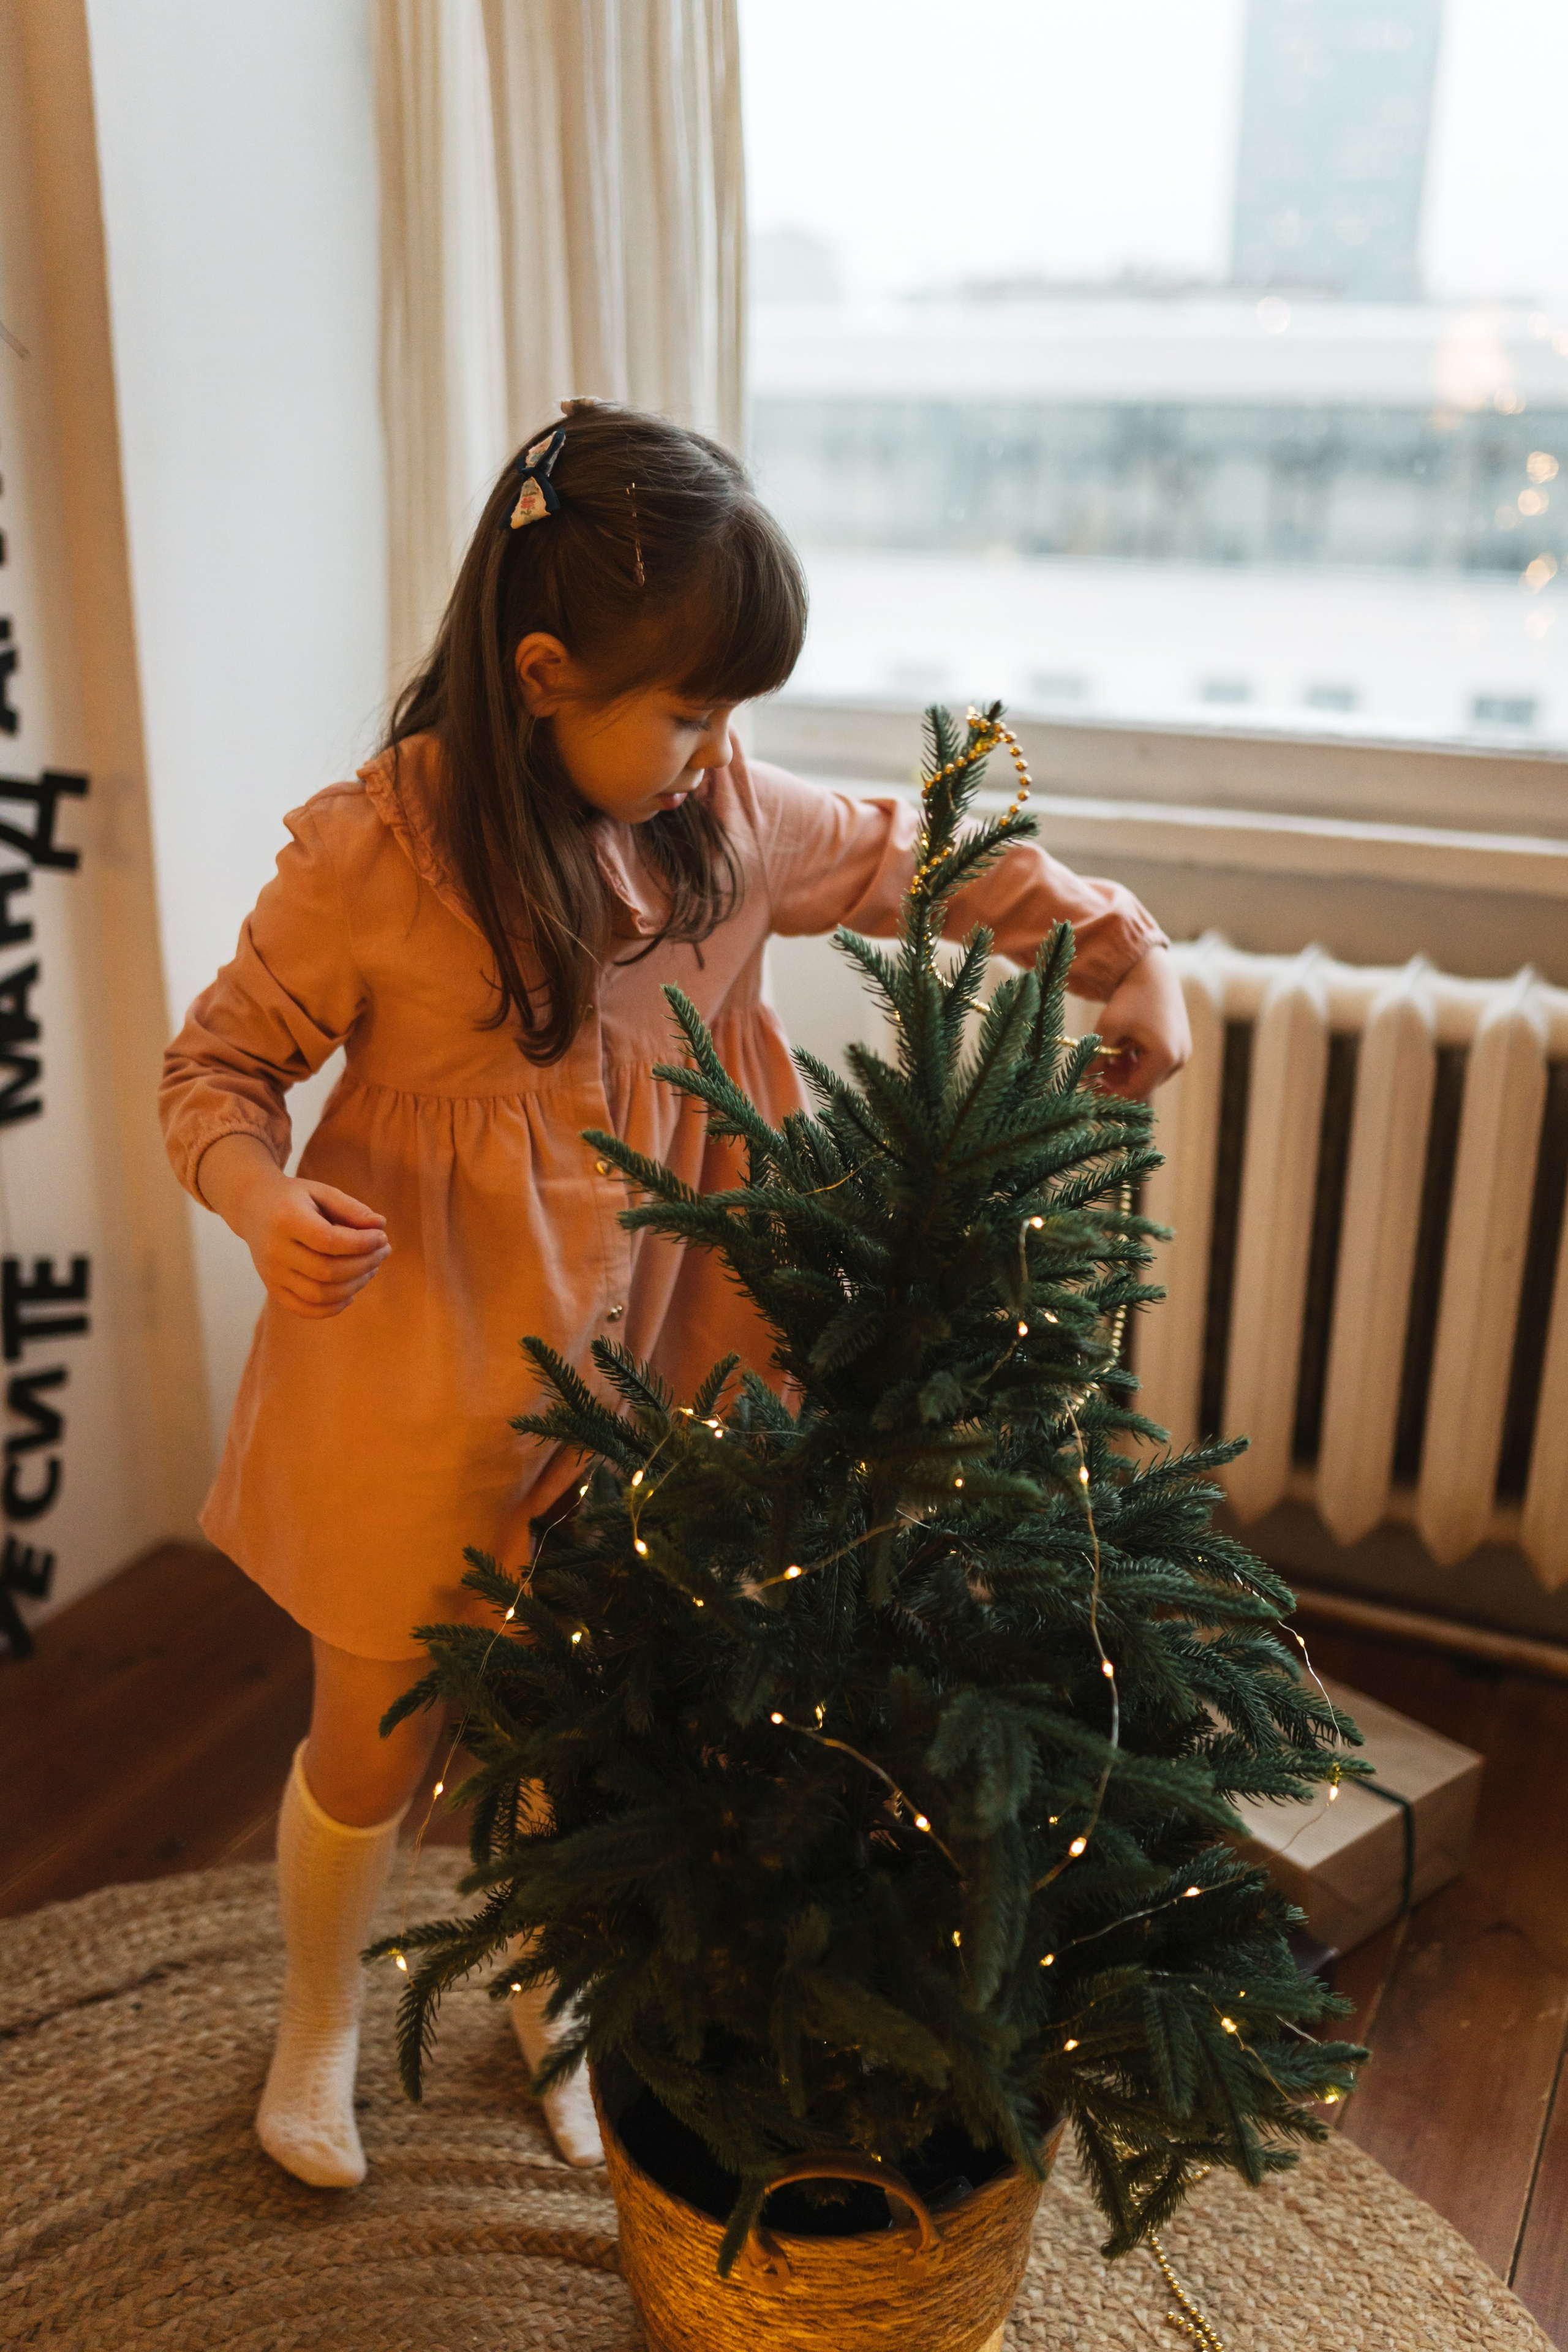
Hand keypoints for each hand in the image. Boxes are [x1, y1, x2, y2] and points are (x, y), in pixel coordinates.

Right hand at [197, 1134, 389, 1318]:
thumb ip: (350, 1207)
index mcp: (286, 1219)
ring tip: (371, 1269)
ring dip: (354, 1286)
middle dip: (364, 1264)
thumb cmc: (295, 1198)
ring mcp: (272, 1273)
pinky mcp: (273, 1289)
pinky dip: (332, 1308)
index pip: (329, 1241)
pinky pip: (305, 1309)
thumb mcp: (321, 1192)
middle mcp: (275, 1250)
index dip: (362, 1243)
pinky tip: (350, 1293)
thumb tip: (379, 1226)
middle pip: (327, 1271)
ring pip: (319, 1295)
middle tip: (383, 1251)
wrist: (252, 1208)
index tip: (382, 1236)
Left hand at [1090, 944, 1190, 1100]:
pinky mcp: (1180, 1047)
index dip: (1110, 1096)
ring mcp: (1182, 1054)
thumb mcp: (1107, 1027)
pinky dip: (1136, 1063)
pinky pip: (1155, 1065)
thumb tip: (1083, 1079)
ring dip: (1125, 1073)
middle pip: (1143, 1086)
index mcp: (1165, 1057)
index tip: (1089, 1092)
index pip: (1135, 1091)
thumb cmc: (1130, 997)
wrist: (1152, 971)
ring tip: (1106, 1056)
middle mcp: (1179, 1059)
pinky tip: (1120, 1050)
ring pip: (1148, 1077)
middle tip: (1094, 1073)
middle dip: (1116, 1083)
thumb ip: (1095, 1057)